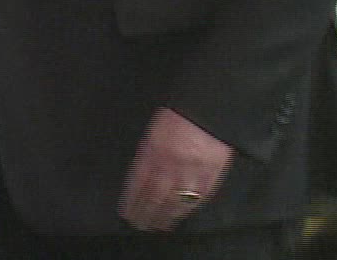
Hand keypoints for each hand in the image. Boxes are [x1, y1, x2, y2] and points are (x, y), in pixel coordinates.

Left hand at [119, 107, 230, 231]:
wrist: (209, 111)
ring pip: (175, 203)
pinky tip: (179, 216)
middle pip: (154, 197)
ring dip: (164, 217)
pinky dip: (186, 211)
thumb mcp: (153, 132)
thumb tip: (141, 176)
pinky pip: (197, 200)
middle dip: (145, 213)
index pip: (137, 184)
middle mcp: (169, 167)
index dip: (131, 201)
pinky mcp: (211, 178)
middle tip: (139, 225)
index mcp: (151, 152)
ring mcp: (191, 174)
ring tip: (157, 226)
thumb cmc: (177, 116)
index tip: (126, 213)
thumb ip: (147, 155)